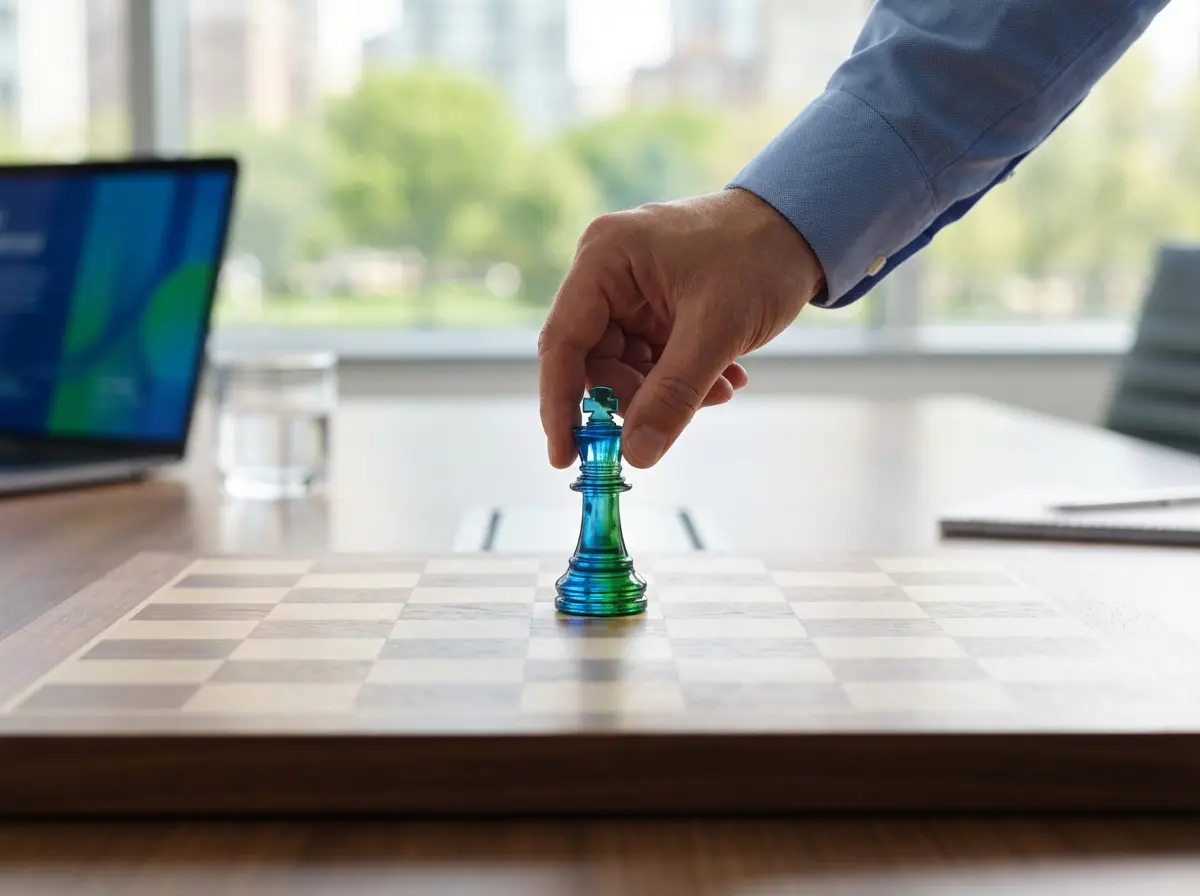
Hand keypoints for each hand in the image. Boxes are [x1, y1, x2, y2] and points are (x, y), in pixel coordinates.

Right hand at [537, 187, 825, 468]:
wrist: (803, 224)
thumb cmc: (759, 254)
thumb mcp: (716, 330)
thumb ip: (673, 394)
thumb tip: (636, 453)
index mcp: (604, 259)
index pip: (563, 343)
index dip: (560, 403)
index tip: (565, 455)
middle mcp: (608, 273)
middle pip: (596, 362)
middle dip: (639, 397)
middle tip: (683, 413)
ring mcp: (631, 291)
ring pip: (627, 368)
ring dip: (669, 391)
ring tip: (721, 389)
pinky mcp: (655, 307)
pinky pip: (652, 360)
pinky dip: (683, 378)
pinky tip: (724, 378)